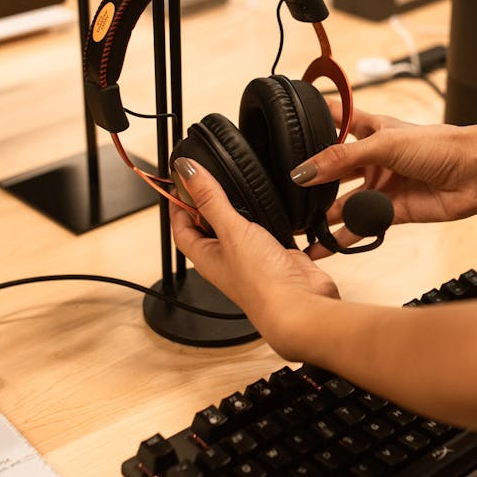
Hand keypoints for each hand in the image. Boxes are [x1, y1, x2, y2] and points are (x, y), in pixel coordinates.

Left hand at [169, 157, 337, 358]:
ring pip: (239, 229)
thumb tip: (187, 171)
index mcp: (206, 256)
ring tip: (240, 185)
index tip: (180, 180)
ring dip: (239, 209)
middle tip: (208, 177)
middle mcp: (227, 259)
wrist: (299, 305)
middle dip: (207, 203)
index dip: (177, 204)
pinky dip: (269, 217)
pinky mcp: (277, 255)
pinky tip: (275, 206)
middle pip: (208, 227)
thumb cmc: (261, 282)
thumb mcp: (231, 231)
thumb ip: (210, 199)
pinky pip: (268, 232)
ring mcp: (252, 258)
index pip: (181, 228)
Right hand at [292, 104, 476, 256]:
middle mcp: (372, 157)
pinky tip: (323, 245)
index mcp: (371, 129)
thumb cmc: (442, 145)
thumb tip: (304, 171)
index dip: (311, 120)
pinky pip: (360, 225)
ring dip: (321, 213)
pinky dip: (343, 237)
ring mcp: (380, 185)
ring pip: (343, 201)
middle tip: (283, 190)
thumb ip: (341, 158)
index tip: (283, 125)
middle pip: (332, 167)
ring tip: (295, 225)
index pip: (334, 118)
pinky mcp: (390, 212)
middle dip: (310, 179)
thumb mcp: (384, 143)